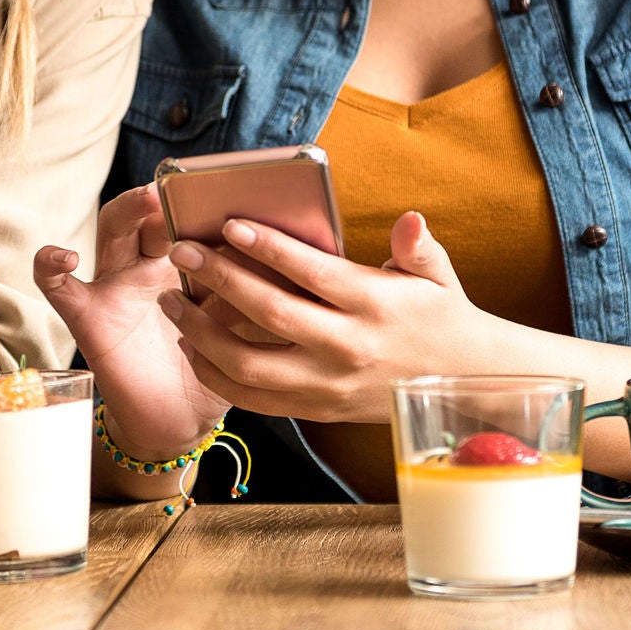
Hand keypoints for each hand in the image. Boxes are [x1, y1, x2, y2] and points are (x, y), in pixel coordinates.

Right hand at [34, 186, 227, 460]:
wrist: (180, 420)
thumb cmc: (215, 365)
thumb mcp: (242, 320)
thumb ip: (253, 286)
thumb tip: (289, 247)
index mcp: (186, 261)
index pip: (192, 214)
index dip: (207, 197)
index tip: (233, 183)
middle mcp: (148, 265)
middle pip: (152, 212)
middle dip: (172, 193)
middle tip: (195, 186)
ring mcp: (115, 286)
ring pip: (111, 230)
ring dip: (127, 209)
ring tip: (147, 200)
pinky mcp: (89, 316)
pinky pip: (58, 287)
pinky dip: (51, 265)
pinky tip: (65, 256)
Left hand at [159, 212, 503, 422]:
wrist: (458, 382)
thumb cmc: (438, 315)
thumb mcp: (437, 275)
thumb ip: (417, 246)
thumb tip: (411, 220)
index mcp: (374, 305)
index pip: (311, 273)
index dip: (268, 248)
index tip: (228, 225)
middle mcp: (347, 347)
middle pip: (270, 314)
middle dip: (218, 280)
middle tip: (180, 252)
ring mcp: (327, 384)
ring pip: (249, 365)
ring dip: (201, 333)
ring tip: (172, 302)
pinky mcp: (315, 410)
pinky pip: (253, 399)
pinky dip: (216, 374)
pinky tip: (192, 347)